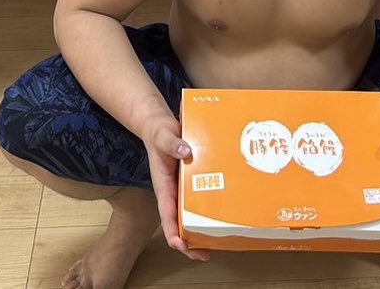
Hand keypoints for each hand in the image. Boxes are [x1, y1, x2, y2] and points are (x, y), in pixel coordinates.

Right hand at [143, 119, 209, 261]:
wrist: (160, 126)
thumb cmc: (159, 133)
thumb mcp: (164, 137)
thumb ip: (172, 144)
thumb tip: (186, 152)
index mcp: (163, 188)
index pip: (166, 218)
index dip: (173, 235)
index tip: (183, 246)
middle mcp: (172, 194)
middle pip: (179, 225)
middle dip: (189, 243)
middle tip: (206, 253)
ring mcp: (181, 190)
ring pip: (189, 216)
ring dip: (200, 231)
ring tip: (217, 243)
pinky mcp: (190, 182)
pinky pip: (198, 200)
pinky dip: (206, 210)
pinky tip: (221, 213)